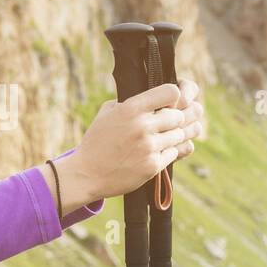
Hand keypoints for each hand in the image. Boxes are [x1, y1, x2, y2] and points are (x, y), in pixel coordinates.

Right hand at [68, 79, 203, 199]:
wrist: (86, 174)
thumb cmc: (97, 142)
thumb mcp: (106, 113)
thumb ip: (129, 102)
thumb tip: (152, 96)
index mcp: (130, 108)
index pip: (171, 92)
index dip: (174, 96)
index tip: (169, 103)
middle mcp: (142, 126)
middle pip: (179, 116)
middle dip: (177, 119)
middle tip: (171, 122)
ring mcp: (149, 147)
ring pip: (180, 135)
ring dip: (176, 135)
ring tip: (169, 136)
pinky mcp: (153, 166)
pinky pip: (174, 153)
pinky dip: (169, 152)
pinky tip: (160, 151)